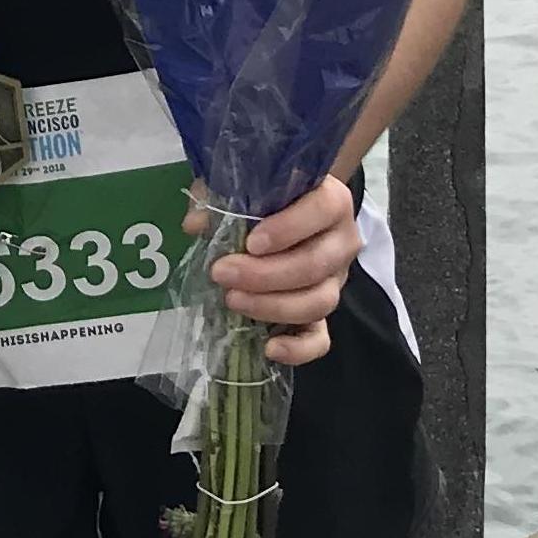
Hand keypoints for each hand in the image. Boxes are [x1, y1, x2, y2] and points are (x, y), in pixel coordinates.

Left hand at [187, 175, 356, 369]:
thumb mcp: (238, 188)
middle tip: (222, 273)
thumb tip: (196, 224)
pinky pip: (321, 339)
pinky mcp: (323, 313)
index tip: (251, 243)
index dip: (289, 228)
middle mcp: (341, 241)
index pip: (322, 210)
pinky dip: (298, 349)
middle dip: (265, 274)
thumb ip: (217, 196)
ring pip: (319, 302)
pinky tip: (270, 348)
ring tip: (232, 300)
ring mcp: (336, 281)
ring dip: (273, 306)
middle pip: (315, 264)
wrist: (279, 218)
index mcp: (330, 201)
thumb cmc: (260, 199)